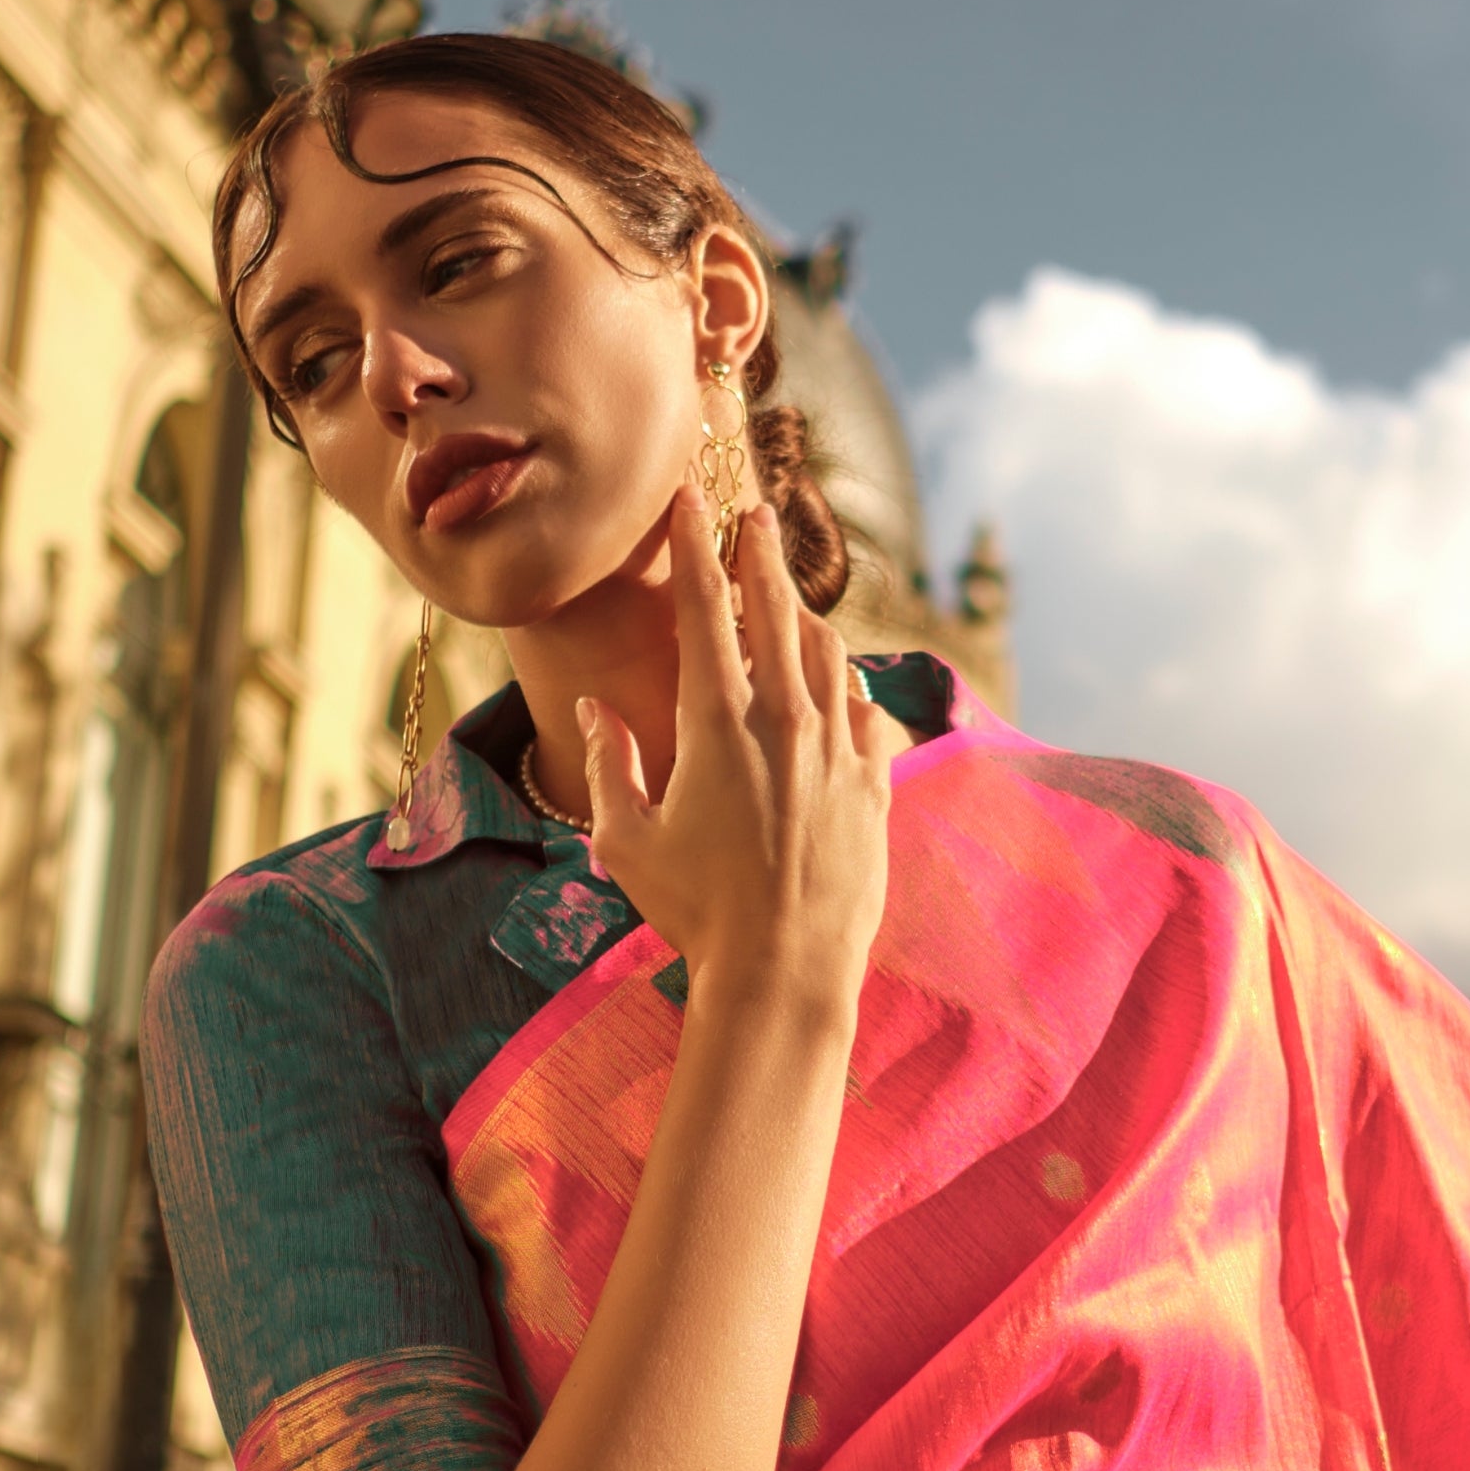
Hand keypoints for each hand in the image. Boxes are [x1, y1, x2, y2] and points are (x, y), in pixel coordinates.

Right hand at [577, 488, 896, 1013]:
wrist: (786, 970)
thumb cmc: (696, 911)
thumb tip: (595, 708)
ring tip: (787, 594)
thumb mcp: (628, 841)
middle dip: (761, 552)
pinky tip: (835, 677)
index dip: (695, 545)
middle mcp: (786, 719)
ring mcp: (838, 748)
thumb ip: (612, 764)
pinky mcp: (874, 781)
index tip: (688, 500)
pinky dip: (844, 678)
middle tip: (753, 512)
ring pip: (827, 651)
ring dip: (803, 612)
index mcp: (718, 722)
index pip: (706, 608)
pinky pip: (863, 705)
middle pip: (776, 608)